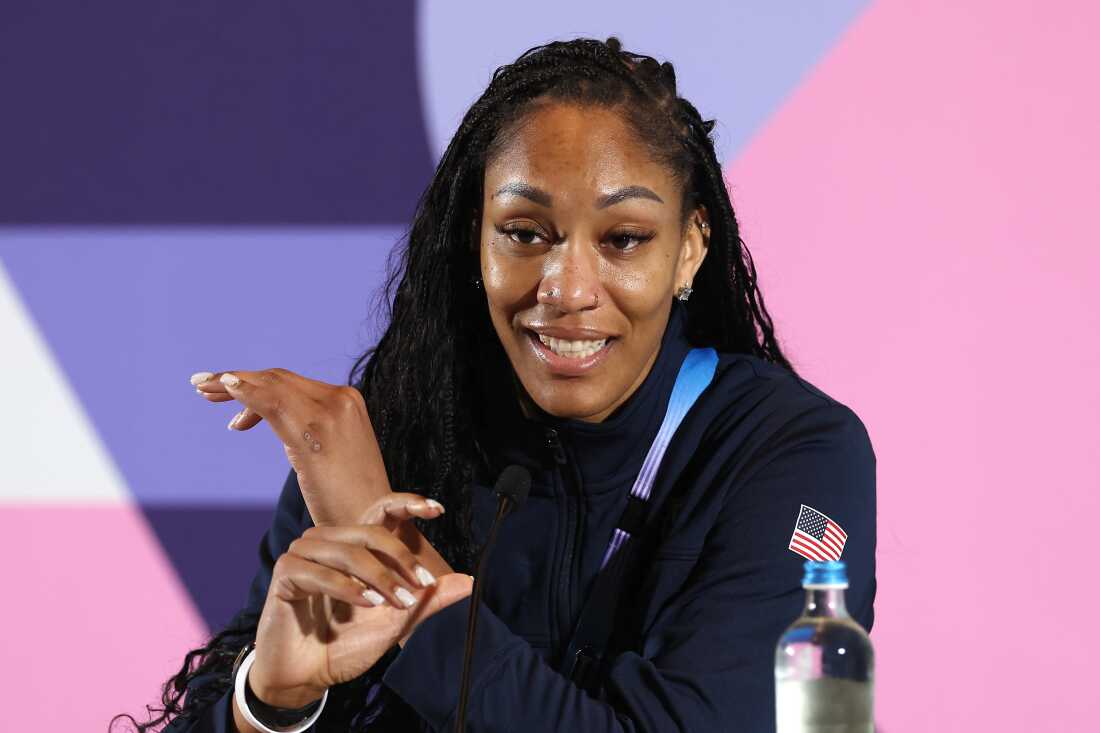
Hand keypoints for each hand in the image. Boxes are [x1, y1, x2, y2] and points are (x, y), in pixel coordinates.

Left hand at [190, 368, 390, 526]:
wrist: (373, 528)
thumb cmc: (353, 502)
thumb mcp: (336, 456)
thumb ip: (316, 434)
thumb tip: (290, 431)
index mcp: (350, 402)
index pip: (292, 383)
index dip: (256, 383)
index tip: (226, 392)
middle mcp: (342, 399)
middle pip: (279, 379)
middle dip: (238, 380)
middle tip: (203, 387)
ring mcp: (330, 411)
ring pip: (271, 384)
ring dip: (232, 383)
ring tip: (202, 388)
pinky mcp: (313, 430)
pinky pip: (270, 400)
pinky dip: (243, 390)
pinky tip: (222, 387)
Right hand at [248, 520, 472, 706]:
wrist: (307, 678)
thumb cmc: (346, 646)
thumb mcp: (395, 622)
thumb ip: (427, 601)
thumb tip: (468, 582)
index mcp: (351, 546)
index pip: (380, 515)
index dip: (408, 504)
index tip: (437, 509)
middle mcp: (327, 542)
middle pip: (369, 534)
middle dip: (400, 559)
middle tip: (421, 585)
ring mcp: (303, 554)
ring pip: (348, 552)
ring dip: (377, 577)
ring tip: (395, 602)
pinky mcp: (285, 574)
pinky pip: (319, 571)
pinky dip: (347, 587)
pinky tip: (367, 604)